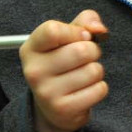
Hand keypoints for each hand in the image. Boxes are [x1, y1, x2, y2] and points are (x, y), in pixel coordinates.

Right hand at [20, 10, 108, 131]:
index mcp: (31, 48)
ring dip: (96, 71)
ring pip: (93, 70)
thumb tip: (98, 29)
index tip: (82, 37)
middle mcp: (34, 70)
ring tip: (83, 76)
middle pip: (81, 50)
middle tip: (85, 59)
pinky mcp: (63, 109)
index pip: (53, 30)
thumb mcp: (69, 37)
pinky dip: (99, 88)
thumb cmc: (64, 63)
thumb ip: (85, 22)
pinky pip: (99, 89)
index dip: (76, 31)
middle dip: (93, 52)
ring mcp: (46, 92)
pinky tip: (85, 90)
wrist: (54, 105)